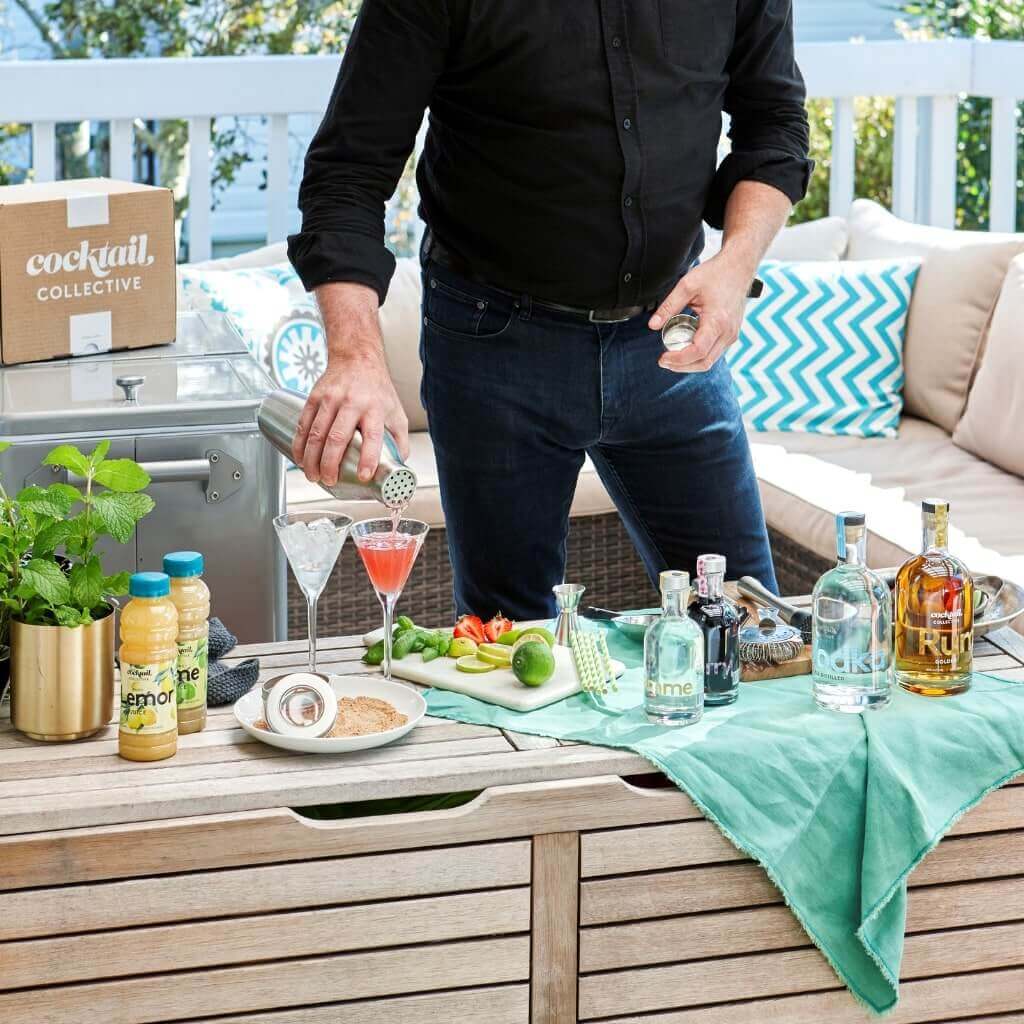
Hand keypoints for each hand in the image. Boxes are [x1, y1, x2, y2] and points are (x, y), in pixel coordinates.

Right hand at [292, 346, 409, 486]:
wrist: (357, 357)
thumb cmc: (377, 388)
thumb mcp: (396, 412)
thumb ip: (400, 440)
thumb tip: (399, 465)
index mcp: (375, 409)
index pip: (373, 437)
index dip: (368, 458)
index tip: (364, 476)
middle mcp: (352, 403)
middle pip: (337, 438)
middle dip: (330, 464)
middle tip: (329, 481)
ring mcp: (331, 399)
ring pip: (316, 433)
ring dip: (312, 458)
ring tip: (313, 475)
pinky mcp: (315, 397)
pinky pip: (303, 424)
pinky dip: (299, 444)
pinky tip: (300, 458)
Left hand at [648, 251, 754, 372]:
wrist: (738, 267)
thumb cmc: (715, 274)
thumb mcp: (687, 285)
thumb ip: (669, 306)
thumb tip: (653, 325)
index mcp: (718, 321)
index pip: (697, 351)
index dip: (678, 359)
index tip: (662, 357)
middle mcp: (728, 333)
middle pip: (704, 362)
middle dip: (681, 366)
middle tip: (663, 361)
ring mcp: (732, 335)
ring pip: (710, 361)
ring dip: (689, 364)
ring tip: (671, 357)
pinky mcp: (731, 334)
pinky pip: (714, 353)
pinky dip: (698, 356)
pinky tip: (684, 348)